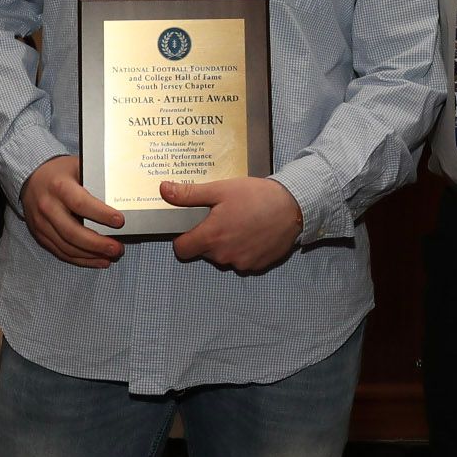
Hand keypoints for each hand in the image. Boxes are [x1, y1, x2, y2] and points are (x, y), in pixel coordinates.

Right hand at [21, 156, 124, 268]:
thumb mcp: (77, 167)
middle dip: (97, 243)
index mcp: (59, 186)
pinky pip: (60, 252)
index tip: (119, 221)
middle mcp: (48, 206)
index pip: (81, 203)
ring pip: (67, 246)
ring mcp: (41, 223)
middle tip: (117, 248)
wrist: (31, 179)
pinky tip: (97, 260)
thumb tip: (123, 192)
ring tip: (111, 256)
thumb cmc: (60, 173)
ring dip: (91, 255)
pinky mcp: (40, 235)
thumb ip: (96, 178)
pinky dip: (80, 259)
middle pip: (72, 232)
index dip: (101, 214)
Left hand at [166, 178, 302, 274]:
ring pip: (224, 257)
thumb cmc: (256, 196)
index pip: (181, 250)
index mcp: (211, 237)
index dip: (183, 238)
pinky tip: (254, 233)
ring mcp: (241, 263)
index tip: (193, 226)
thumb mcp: (221, 189)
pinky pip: (242, 261)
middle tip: (223, 217)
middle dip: (209, 237)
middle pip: (204, 252)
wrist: (293, 207)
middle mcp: (223, 256)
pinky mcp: (257, 266)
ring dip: (227, 244)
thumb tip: (163, 190)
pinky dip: (244, 250)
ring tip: (241, 223)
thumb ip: (190, 194)